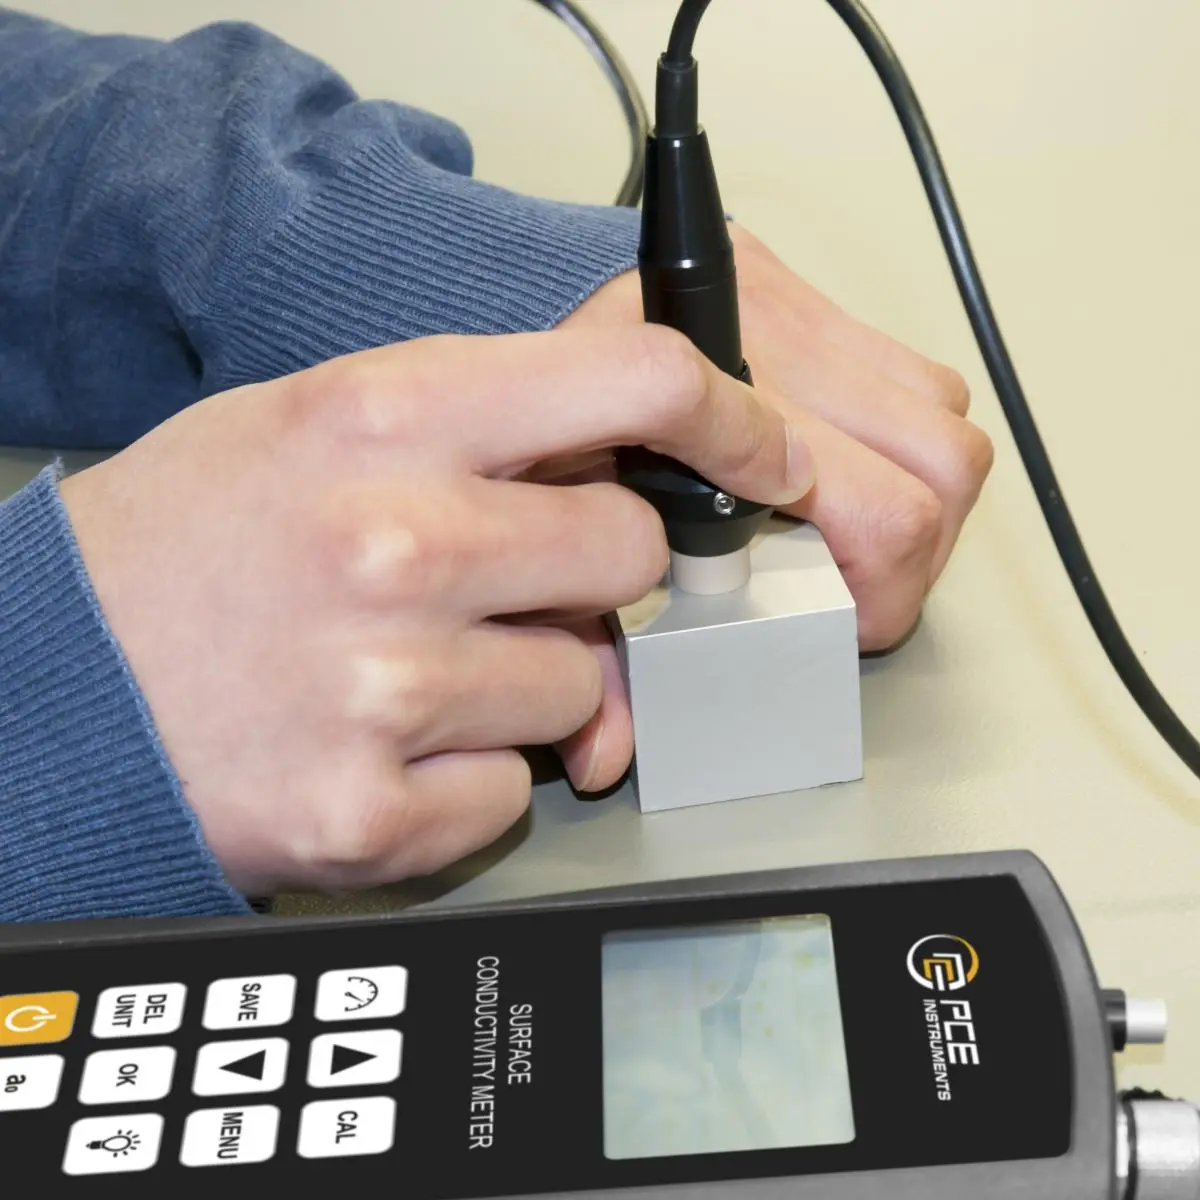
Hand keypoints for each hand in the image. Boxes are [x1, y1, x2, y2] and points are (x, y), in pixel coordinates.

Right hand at [59, 328, 812, 894]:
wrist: (55, 687)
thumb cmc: (190, 547)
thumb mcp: (319, 428)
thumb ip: (483, 438)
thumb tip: (625, 480)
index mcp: (385, 419)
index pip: (631, 381)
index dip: (730, 414)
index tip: (765, 452)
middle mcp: (396, 544)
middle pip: (635, 554)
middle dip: (601, 579)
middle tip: (519, 587)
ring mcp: (387, 686)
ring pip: (590, 691)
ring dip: (532, 687)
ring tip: (415, 671)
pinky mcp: (373, 810)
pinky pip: (517, 791)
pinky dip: (472, 777)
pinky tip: (387, 745)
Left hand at [554, 223, 992, 788]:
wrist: (512, 301)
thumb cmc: (523, 424)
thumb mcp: (547, 539)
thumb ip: (587, 640)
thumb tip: (611, 750)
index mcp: (691, 413)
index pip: (864, 505)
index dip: (867, 586)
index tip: (836, 619)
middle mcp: (766, 339)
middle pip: (933, 467)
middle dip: (910, 558)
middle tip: (856, 592)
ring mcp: (791, 303)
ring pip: (941, 415)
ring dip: (919, 491)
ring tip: (853, 529)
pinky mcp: (801, 286)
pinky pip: (915, 373)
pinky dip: (903, 435)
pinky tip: (843, 467)